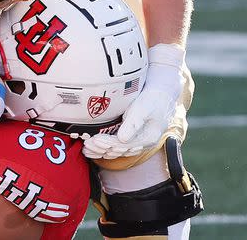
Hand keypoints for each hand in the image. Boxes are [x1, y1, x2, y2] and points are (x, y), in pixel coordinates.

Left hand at [83, 44, 183, 159]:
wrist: (160, 94)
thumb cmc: (152, 99)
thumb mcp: (143, 108)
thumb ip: (133, 123)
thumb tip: (122, 139)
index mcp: (148, 137)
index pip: (124, 144)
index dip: (107, 143)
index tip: (94, 139)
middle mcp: (142, 143)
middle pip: (119, 150)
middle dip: (101, 148)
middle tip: (86, 144)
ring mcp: (137, 141)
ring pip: (117, 152)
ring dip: (101, 152)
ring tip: (86, 150)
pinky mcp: (131, 138)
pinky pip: (117, 148)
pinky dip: (104, 150)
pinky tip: (93, 150)